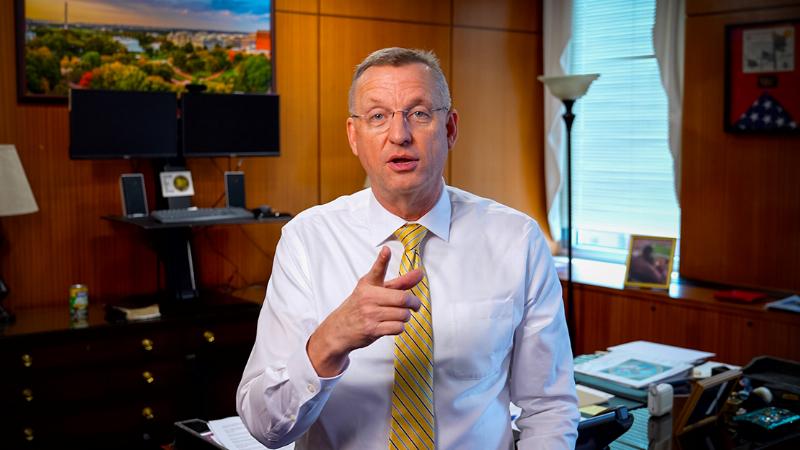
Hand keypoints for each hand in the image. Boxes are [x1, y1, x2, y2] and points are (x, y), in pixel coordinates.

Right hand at [307, 246, 422, 376]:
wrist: (339, 329)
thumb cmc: (360, 307)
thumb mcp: (375, 290)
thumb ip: (400, 282)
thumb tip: (420, 273)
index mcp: (368, 285)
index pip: (377, 270)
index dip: (383, 259)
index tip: (386, 250)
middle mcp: (368, 297)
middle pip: (402, 298)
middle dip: (414, 303)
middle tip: (415, 305)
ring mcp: (370, 314)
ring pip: (403, 314)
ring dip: (406, 317)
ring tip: (399, 316)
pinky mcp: (372, 330)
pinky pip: (398, 327)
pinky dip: (400, 327)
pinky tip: (393, 325)